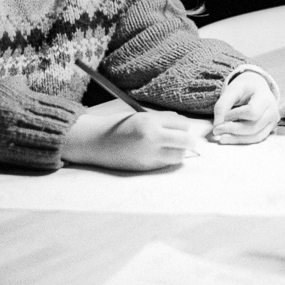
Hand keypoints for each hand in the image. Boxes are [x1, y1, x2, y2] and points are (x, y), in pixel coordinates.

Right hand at [62, 109, 196, 170]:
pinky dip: (167, 159)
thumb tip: (183, 125)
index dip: (183, 126)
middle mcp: (152, 138)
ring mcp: (149, 155)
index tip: (179, 127)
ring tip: (170, 148)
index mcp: (150, 122)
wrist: (96, 141)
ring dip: (179, 152)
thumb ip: (162, 120)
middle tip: (184, 140)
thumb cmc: (118, 126)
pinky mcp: (145, 167)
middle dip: (188, 140)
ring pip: (179, 156)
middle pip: (186, 141)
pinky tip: (158, 154)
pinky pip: (166, 164)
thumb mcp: (141, 116)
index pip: (182, 124)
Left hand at [212, 71, 279, 143]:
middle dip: (233, 130)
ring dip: (236, 139)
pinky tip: (230, 138)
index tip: (225, 115)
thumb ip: (222, 105)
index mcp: (265, 97)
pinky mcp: (269, 130)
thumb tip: (217, 126)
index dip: (236, 116)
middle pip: (253, 127)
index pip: (252, 112)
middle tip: (216, 130)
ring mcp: (272, 122)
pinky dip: (241, 140)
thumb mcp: (232, 90)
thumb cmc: (245, 88)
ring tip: (221, 137)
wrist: (257, 88)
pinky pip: (256, 139)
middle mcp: (272, 111)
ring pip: (255, 137)